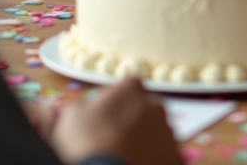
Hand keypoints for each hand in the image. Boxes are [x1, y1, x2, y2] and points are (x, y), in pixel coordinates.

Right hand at [50, 76, 181, 164]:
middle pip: (142, 109)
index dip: (110, 101)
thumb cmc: (89, 141)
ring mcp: (168, 132)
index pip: (124, 87)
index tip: (99, 115)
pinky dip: (152, 158)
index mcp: (132, 89)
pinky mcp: (175, 156)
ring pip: (154, 133)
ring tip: (122, 154)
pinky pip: (163, 154)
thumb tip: (79, 107)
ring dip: (142, 139)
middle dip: (129, 120)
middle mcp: (156, 106)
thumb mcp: (71, 116)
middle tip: (111, 138)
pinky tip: (136, 162)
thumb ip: (78, 105)